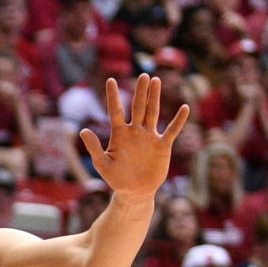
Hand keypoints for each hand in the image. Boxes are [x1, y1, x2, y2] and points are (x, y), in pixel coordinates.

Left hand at [77, 74, 190, 196]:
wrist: (134, 192)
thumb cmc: (116, 178)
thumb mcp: (102, 164)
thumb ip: (94, 147)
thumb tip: (82, 130)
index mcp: (119, 134)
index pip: (115, 111)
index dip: (113, 96)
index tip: (110, 80)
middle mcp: (135, 131)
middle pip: (138, 107)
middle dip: (140, 91)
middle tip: (143, 74)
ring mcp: (149, 137)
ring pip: (153, 113)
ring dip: (155, 97)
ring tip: (156, 80)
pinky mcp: (162, 146)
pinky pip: (172, 130)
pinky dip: (178, 120)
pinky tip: (184, 107)